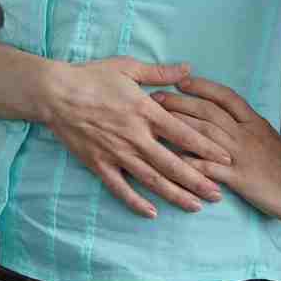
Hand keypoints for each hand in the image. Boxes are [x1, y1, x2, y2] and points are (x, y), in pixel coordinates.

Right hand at [40, 55, 237, 218]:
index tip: (226, 159)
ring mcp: (116, 153)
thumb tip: (187, 69)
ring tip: (196, 206)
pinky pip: (120, 188)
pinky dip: (136, 202)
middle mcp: (135, 136)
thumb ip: (160, 73)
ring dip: (175, 194)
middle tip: (218, 194)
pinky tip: (152, 213)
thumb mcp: (128, 67)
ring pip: (151, 180)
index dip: (206, 148)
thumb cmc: (92, 77)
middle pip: (172, 164)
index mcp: (145, 111)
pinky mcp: (99, 164)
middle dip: (198, 180)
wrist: (54, 94)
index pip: (183, 133)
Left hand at [151, 74, 280, 224]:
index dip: (202, 87)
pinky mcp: (237, 177)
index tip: (181, 81)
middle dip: (179, 103)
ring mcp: (240, 154)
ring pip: (204, 133)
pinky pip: (208, 167)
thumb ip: (249, 126)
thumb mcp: (269, 136)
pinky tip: (169, 157)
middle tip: (155, 97)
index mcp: (253, 121)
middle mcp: (244, 133)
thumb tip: (229, 115)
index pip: (225, 96)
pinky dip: (188, 161)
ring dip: (177, 125)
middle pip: (208, 112)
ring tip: (155, 121)